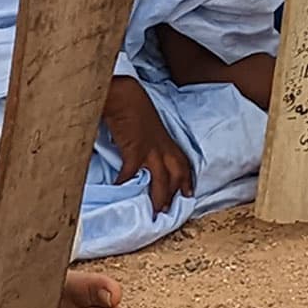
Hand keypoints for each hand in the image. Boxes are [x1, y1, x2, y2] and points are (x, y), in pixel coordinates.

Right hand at [103, 76, 192, 212]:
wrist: (125, 95)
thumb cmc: (133, 106)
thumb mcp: (147, 126)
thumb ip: (147, 140)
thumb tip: (140, 151)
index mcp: (166, 140)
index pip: (182, 163)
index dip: (186, 180)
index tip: (189, 193)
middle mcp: (163, 147)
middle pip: (175, 176)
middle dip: (173, 195)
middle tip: (167, 211)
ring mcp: (151, 150)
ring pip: (161, 180)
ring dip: (158, 198)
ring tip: (153, 212)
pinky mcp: (135, 151)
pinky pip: (130, 175)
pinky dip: (125, 185)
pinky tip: (119, 192)